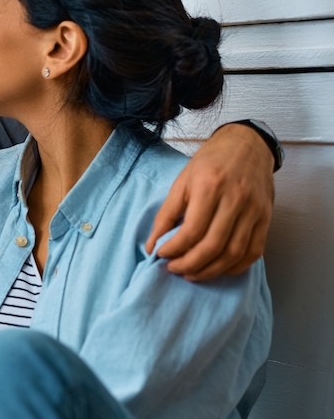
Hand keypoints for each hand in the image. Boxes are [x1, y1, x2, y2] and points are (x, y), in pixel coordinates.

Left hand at [146, 123, 274, 280]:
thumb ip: (166, 214)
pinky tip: (218, 269)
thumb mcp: (181, 181)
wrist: (247, 145)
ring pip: (234, 253)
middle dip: (190, 264)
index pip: (191, 231)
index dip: (174, 249)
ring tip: (192, 273)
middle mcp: (235, 200)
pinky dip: (236, 266)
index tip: (160, 255)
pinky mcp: (266, 218)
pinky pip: (254, 251)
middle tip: (174, 269)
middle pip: (213, 246)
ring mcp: (254, 210)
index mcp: (209, 188)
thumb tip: (152, 245)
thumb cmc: (209, 163)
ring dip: (211, 270)